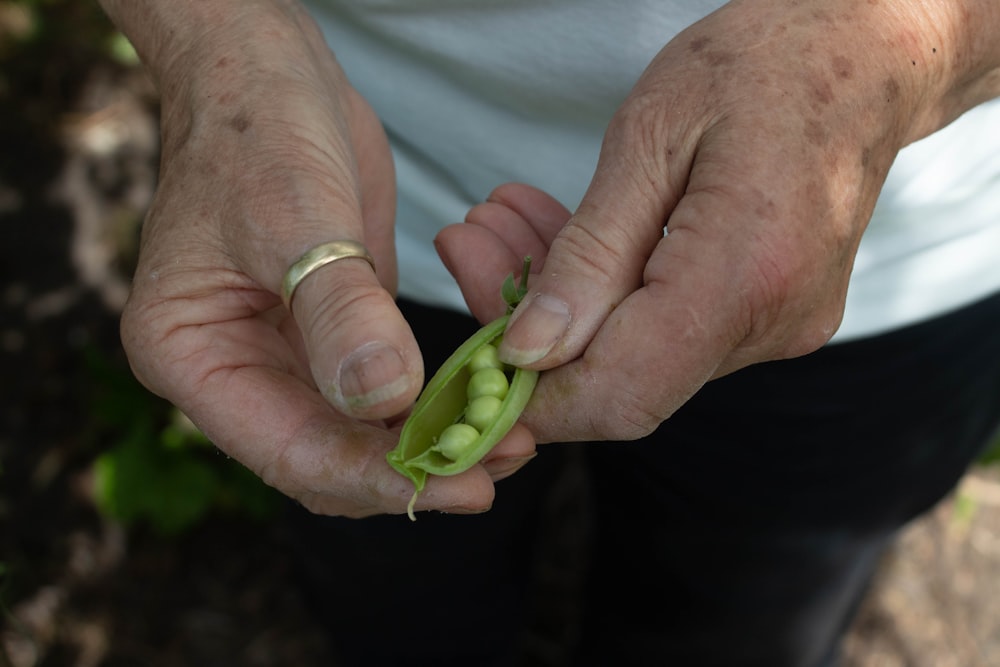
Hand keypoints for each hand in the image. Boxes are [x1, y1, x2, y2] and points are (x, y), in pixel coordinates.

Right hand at [107, 1, 532, 515]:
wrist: (267, 77)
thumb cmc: (260, 131)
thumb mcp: (296, 214)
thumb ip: (339, 311)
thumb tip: (386, 401)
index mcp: (190, 356)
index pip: (288, 448)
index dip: (376, 477)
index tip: (460, 486)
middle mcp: (230, 372)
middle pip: (324, 458)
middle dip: (410, 472)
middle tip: (496, 473)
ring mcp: (279, 358)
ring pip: (356, 437)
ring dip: (427, 447)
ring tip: (507, 446)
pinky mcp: (326, 336)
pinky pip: (377, 395)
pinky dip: (428, 407)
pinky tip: (482, 405)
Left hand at [437, 0, 999, 442]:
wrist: (860, 55)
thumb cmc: (759, 68)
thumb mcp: (650, 137)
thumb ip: (589, 254)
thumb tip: (528, 351)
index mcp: (747, 274)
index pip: (621, 389)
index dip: (534, 398)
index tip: (469, 360)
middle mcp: (773, 323)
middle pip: (622, 380)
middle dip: (530, 333)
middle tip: (471, 245)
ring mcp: (778, 327)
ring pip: (638, 356)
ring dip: (561, 302)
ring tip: (503, 223)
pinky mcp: (770, 317)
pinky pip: (667, 331)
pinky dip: (606, 293)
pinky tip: (562, 236)